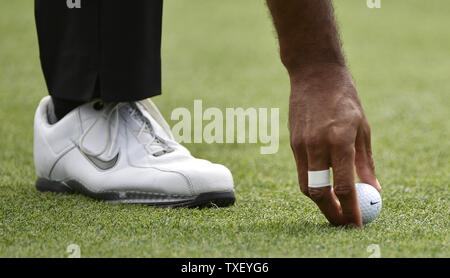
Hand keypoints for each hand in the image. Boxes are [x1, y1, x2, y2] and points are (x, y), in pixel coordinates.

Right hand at [289, 64, 380, 226]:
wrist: (314, 75)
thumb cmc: (344, 99)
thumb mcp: (363, 128)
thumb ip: (366, 162)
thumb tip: (374, 189)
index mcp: (339, 140)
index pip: (343, 186)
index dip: (350, 209)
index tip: (355, 224)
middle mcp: (317, 145)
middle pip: (319, 192)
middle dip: (330, 213)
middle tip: (342, 223)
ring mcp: (301, 145)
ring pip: (306, 186)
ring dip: (320, 201)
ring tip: (334, 207)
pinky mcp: (293, 144)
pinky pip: (302, 172)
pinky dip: (313, 184)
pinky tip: (324, 184)